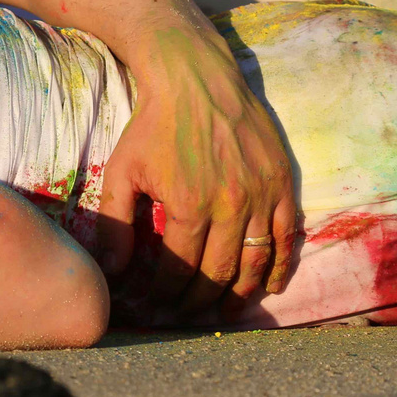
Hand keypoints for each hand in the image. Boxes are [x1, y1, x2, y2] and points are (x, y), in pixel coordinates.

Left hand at [96, 29, 297, 319]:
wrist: (195, 79)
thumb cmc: (151, 125)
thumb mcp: (122, 170)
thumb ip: (115, 221)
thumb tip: (110, 270)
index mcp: (188, 206)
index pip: (178, 269)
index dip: (164, 294)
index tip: (154, 307)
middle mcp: (230, 206)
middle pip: (218, 274)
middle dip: (198, 303)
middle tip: (184, 317)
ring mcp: (262, 195)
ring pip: (255, 263)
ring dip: (240, 295)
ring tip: (223, 313)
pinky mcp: (282, 183)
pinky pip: (287, 238)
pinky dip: (279, 267)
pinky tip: (268, 286)